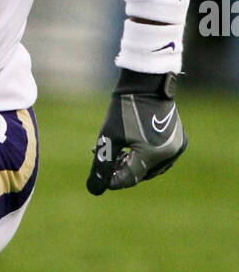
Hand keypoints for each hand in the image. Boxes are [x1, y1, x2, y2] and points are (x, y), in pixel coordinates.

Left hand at [87, 70, 186, 193]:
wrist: (147, 81)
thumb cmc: (125, 108)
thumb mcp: (108, 137)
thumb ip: (102, 165)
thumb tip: (93, 190)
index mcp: (154, 155)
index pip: (130, 178)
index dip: (112, 180)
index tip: (100, 175)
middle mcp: (170, 154)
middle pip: (141, 172)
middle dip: (121, 169)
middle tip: (106, 160)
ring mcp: (177, 146)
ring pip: (150, 164)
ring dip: (132, 163)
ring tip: (116, 153)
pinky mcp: (178, 138)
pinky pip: (159, 154)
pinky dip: (144, 154)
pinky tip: (130, 147)